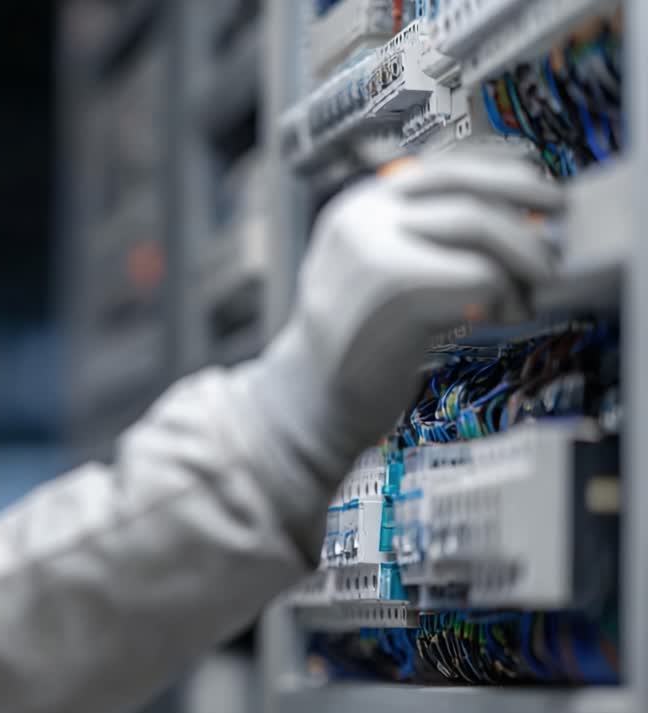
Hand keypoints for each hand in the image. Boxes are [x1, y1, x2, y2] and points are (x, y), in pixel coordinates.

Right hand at [253, 152, 564, 468]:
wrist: (308, 398)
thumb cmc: (354, 342)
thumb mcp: (375, 267)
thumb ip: (424, 235)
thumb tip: (516, 213)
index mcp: (357, 207)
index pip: (445, 168)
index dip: (505, 177)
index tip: (543, 194)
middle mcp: (362, 219)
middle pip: (470, 196)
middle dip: (526, 226)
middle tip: (550, 258)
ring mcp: (376, 250)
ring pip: (482, 228)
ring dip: (523, 263)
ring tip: (523, 297)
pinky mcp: (400, 289)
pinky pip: (484, 275)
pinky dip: (506, 299)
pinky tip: (493, 319)